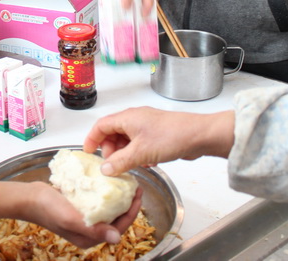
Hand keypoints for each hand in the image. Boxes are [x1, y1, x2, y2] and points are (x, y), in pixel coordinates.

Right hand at [0, 180, 141, 248]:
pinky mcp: (79, 207)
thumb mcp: (71, 219)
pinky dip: (104, 192)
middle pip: (115, 218)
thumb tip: (117, 238)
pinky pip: (97, 201)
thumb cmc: (47, 208)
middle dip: (127, 203)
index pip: (119, 227)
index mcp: (89, 238)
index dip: (131, 212)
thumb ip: (93, 229)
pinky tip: (107, 180)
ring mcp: (83, 218)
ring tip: (124, 181)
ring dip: (117, 196)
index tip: (138, 194)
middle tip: (134, 185)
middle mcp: (88, 230)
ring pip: (107, 209)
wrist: (28, 197)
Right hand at [83, 107, 235, 175]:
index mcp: (126, 118)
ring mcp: (147, 125)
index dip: (92, 139)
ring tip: (128, 166)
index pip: (101, 126)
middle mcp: (135, 119)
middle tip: (111, 164)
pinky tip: (146, 163)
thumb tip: (104, 169)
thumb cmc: (170, 137)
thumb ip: (119, 162)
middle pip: (113, 132)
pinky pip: (140, 143)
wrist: (199, 135)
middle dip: (109, 149)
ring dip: (124, 153)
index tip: (88, 153)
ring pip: (127, 139)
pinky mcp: (157, 133)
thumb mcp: (140, 153)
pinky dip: (137, 153)